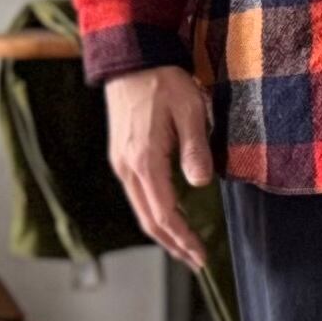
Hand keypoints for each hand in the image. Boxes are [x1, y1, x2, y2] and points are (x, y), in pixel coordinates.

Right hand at [106, 66, 213, 270]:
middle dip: (173, 244)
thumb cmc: (162, 80)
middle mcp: (127, 167)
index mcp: (144, 160)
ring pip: (140, 209)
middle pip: (148, 220)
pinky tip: (170, 216)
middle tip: (196, 261)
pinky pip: (138, 195)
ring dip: (163, 232)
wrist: (131, 59)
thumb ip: (195, 148)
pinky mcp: (122, 156)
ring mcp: (121, 163)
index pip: (162, 214)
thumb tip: (200, 184)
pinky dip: (154, 213)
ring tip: (186, 247)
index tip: (200, 255)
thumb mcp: (190, 109)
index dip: (182, 238)